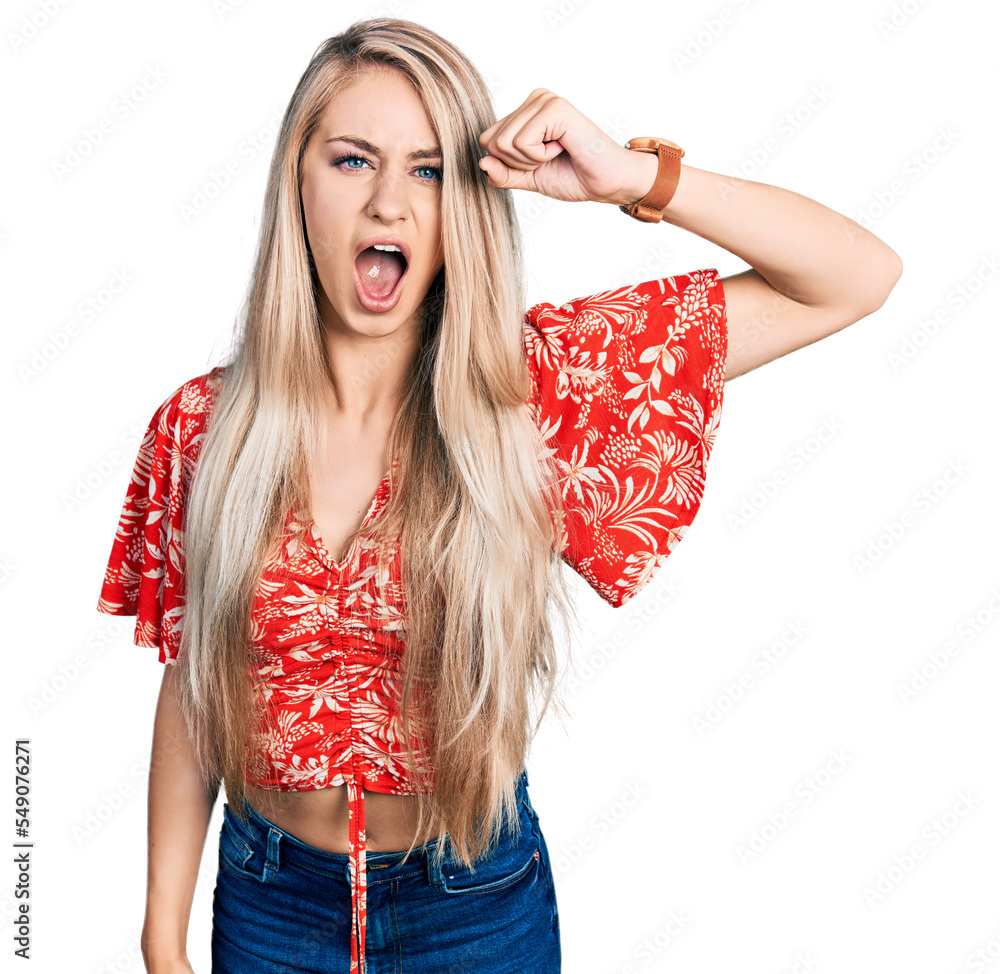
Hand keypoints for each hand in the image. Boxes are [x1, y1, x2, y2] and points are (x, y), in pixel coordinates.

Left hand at [478, 89, 655, 206]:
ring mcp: (544, 100)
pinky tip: (562, 147)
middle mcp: (533, 99)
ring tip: (557, 152)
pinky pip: (521, 142)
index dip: (508, 164)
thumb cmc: (573, 177)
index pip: (487, 141)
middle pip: (491, 141)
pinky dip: (540, 156)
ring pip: (504, 143)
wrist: (606, 183)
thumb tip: (481, 162)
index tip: (539, 162)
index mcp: (525, 112)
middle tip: (549, 158)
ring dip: (530, 160)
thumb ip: (503, 173)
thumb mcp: (527, 178)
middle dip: (517, 163)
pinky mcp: (553, 107)